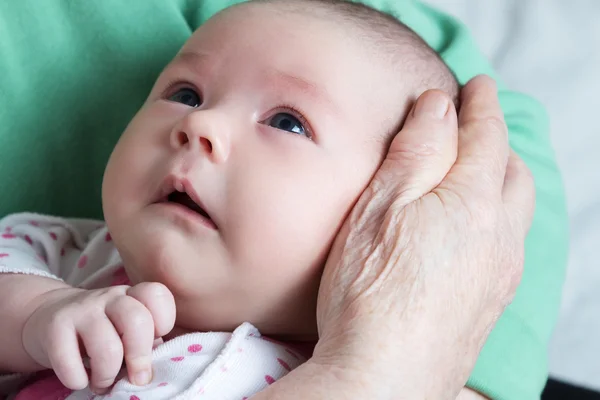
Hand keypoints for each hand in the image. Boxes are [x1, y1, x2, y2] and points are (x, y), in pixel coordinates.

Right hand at [22, 282, 175, 392]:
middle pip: (137, 321)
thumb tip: (151, 369)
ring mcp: (82, 309)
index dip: (163, 320)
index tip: (155, 341)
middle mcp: (110, 297)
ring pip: (108, 346)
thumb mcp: (124, 328)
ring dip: (107, 374)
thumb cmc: (100, 330)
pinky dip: (77, 379)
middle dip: (140, 358)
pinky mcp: (55, 326)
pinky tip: (79, 379)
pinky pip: (69, 360)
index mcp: (132, 295)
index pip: (156, 294)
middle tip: (136, 378)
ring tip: (103, 382)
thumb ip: (144, 341)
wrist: (47, 317)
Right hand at [313, 76, 533, 398]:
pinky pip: (510, 244)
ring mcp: (498, 274)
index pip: (487, 137)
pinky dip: (500, 216)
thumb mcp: (380, 206)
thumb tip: (441, 105)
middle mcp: (499, 237)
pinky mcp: (490, 303)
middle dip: (498, 141)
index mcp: (473, 203)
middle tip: (479, 123)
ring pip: (516, 210)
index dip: (481, 105)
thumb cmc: (368, 291)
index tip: (477, 85)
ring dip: (503, 179)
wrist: (383, 379)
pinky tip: (478, 227)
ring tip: (482, 169)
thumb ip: (417, 151)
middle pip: (512, 172)